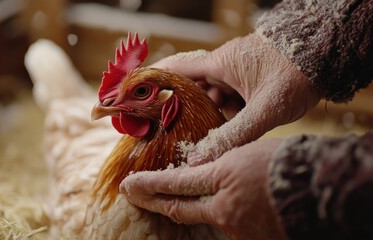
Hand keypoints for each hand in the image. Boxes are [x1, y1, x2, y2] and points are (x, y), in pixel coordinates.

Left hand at [120, 139, 286, 239]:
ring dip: (188, 209)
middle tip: (131, 194)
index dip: (149, 184)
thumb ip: (220, 166)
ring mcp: (235, 227)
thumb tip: (202, 172)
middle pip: (178, 207)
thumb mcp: (247, 154)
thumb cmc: (287, 162)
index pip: (175, 182)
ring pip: (204, 218)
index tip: (130, 183)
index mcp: (222, 176)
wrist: (321, 190)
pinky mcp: (247, 239)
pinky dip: (220, 216)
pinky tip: (226, 207)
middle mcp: (223, 206)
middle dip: (151, 200)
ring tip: (175, 199)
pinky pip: (227, 227)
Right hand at [152, 33, 319, 164]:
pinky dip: (224, 113)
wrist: (327, 57)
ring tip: (196, 137)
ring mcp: (237, 71)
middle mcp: (224, 65)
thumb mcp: (264, 110)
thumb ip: (233, 136)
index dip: (153, 81)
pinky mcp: (249, 78)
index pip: (175, 69)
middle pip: (191, 87)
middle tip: (166, 129)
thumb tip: (201, 161)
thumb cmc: (295, 75)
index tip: (134, 94)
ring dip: (206, 115)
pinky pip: (228, 97)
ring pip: (211, 95)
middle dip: (180, 108)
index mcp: (219, 64)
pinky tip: (225, 130)